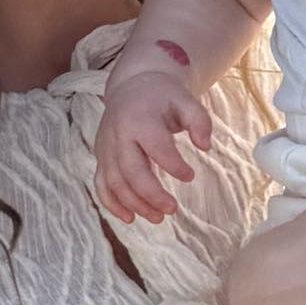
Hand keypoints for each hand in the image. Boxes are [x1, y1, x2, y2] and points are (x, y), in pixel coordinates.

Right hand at [96, 70, 211, 222]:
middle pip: (130, 170)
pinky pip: (101, 184)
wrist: (133, 86)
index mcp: (141, 119)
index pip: (156, 147)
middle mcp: (118, 134)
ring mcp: (106, 147)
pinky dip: (111, 204)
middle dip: (150, 194)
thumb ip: (199, 121)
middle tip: (172, 209)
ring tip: (158, 217)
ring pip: (114, 182)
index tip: (190, 176)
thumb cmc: (163, 97)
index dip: (174, 165)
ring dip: (134, 204)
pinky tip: (130, 218)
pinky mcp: (100, 157)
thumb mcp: (186, 101)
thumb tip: (205, 147)